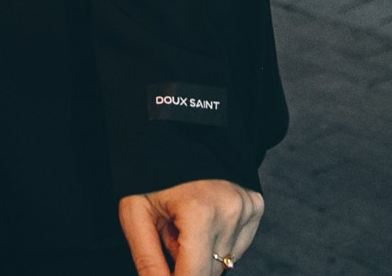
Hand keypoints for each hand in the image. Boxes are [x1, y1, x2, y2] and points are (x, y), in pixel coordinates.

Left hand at [118, 181, 262, 275]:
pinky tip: (200, 217)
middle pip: (209, 270)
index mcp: (200, 211)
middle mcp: (231, 210)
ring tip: (182, 222)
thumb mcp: (135, 212)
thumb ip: (148, 259)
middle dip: (184, 263)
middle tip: (168, 233)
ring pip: (224, 260)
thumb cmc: (150, 170)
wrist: (176, 129)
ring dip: (200, 253)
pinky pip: (236, 244)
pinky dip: (216, 240)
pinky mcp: (256, 205)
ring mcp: (248, 207)